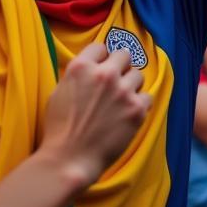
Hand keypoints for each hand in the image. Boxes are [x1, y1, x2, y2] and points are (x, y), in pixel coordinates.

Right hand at [40, 43, 149, 187]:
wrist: (70, 158)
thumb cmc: (59, 128)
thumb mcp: (59, 92)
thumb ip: (78, 75)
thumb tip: (92, 67)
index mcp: (82, 68)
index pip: (100, 47)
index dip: (100, 59)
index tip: (100, 69)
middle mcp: (105, 75)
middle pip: (124, 55)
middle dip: (120, 67)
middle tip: (114, 82)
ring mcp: (123, 91)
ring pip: (138, 74)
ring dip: (131, 85)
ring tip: (121, 100)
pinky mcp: (137, 109)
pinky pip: (147, 96)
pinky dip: (139, 104)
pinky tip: (128, 113)